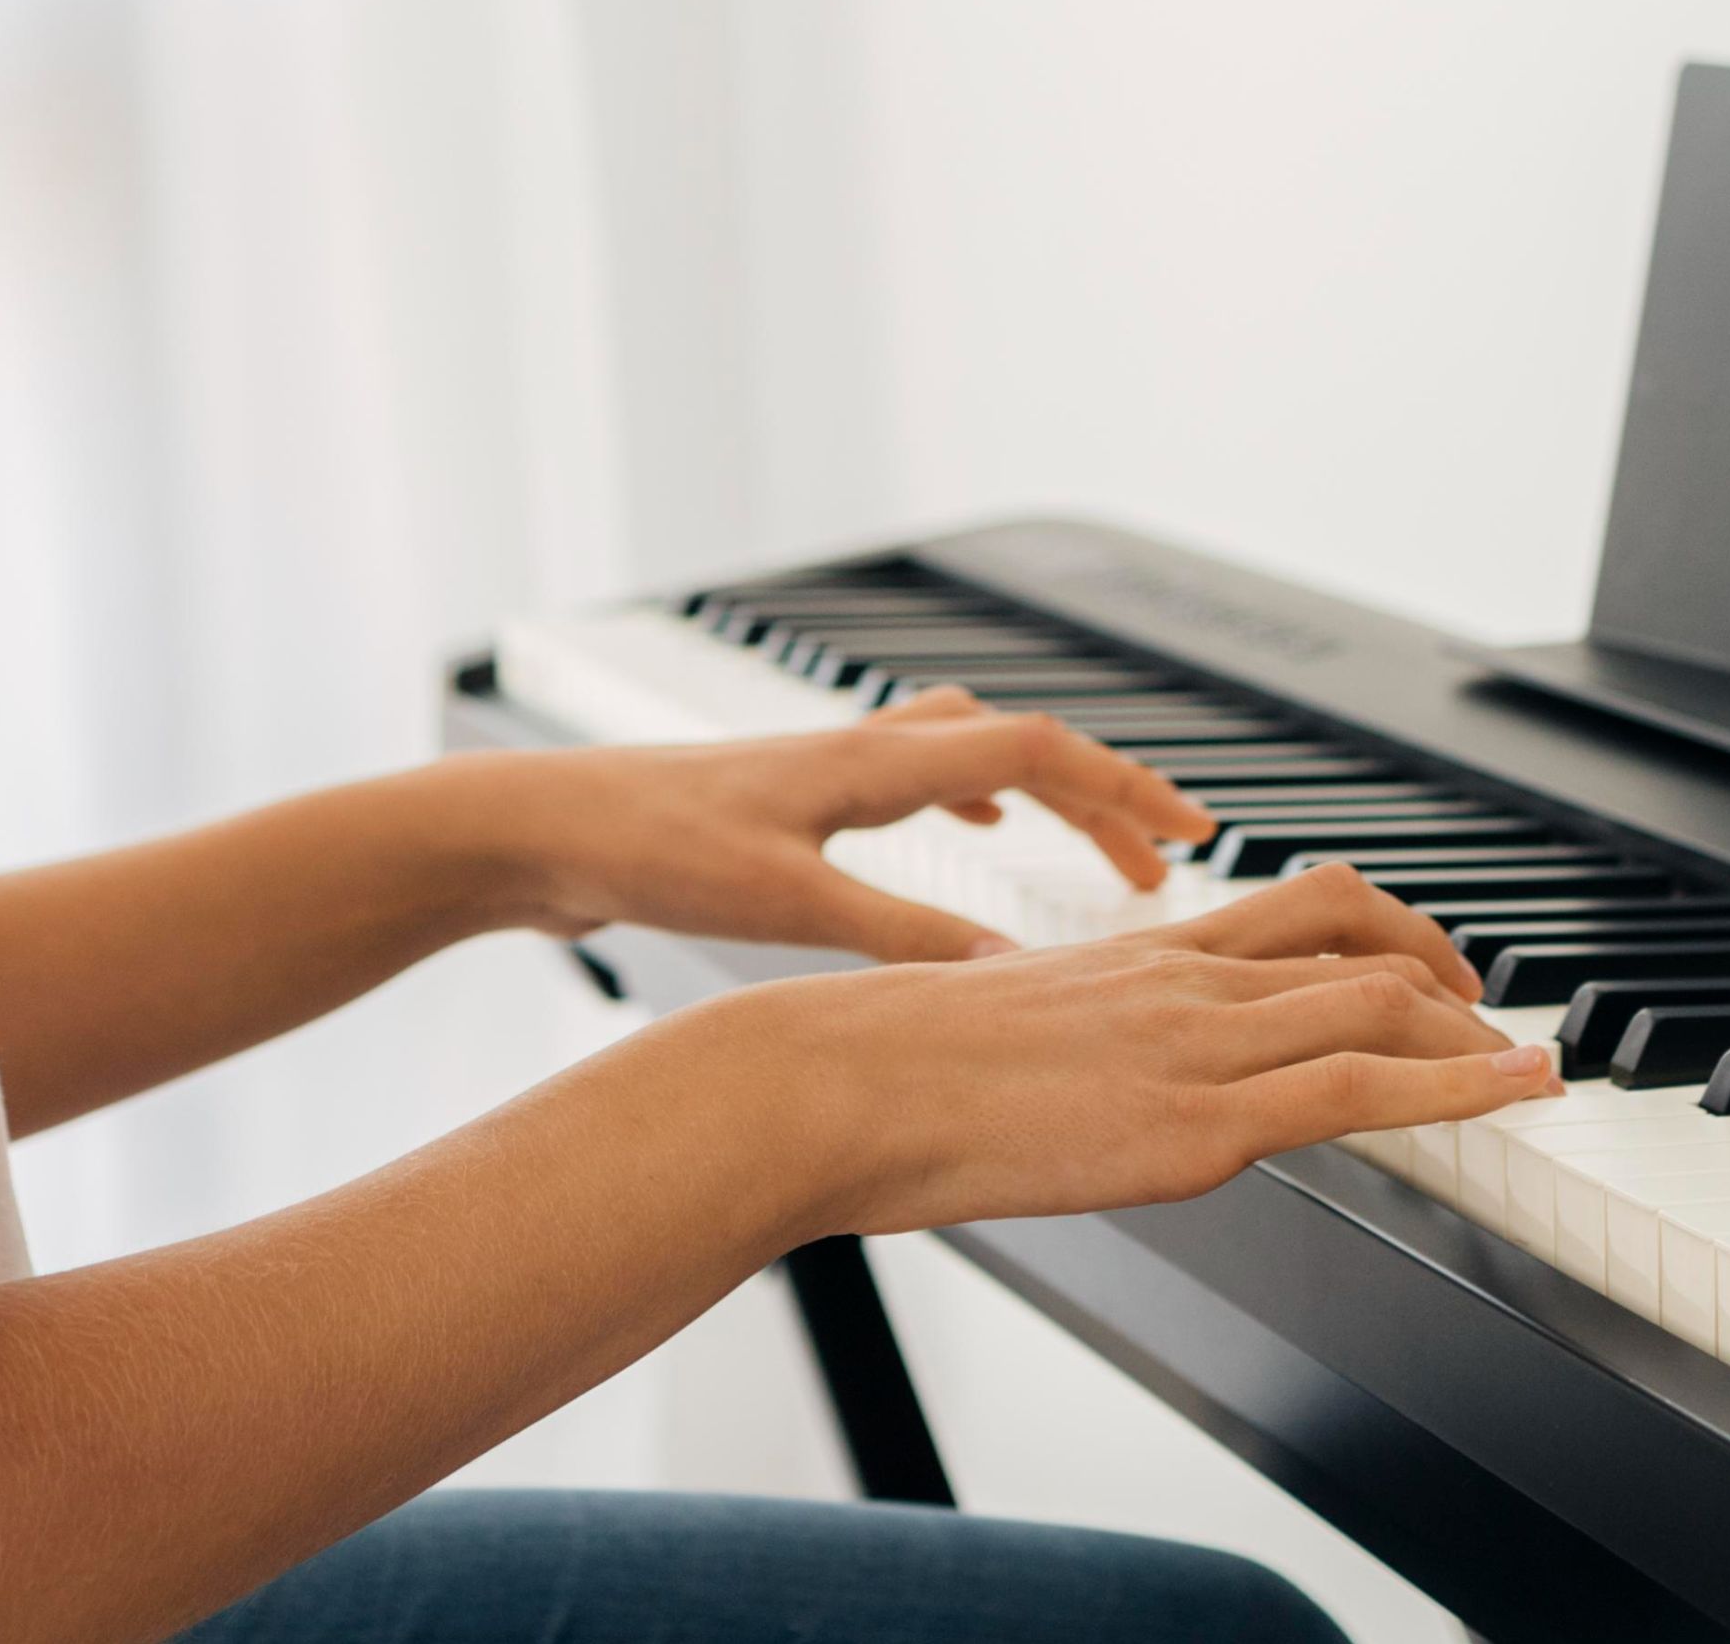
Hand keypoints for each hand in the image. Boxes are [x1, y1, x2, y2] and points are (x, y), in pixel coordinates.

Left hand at [458, 690, 1228, 963]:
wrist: (539, 825)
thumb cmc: (645, 851)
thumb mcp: (787, 907)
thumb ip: (902, 941)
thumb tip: (1013, 981)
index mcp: (871, 764)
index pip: (1035, 754)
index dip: (1122, 791)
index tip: (1191, 834)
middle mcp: (860, 749)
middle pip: (1020, 748)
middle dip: (1103, 799)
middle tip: (1168, 858)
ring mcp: (829, 766)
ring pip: (970, 753)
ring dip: (1042, 792)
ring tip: (1095, 848)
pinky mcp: (795, 794)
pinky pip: (916, 770)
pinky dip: (967, 794)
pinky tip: (968, 833)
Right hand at [663, 864, 1564, 1237]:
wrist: (828, 1082)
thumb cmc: (881, 1072)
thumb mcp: (1002, 1040)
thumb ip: (1068, 1050)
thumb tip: (1082, 1090)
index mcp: (1138, 959)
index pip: (1296, 914)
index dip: (1386, 932)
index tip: (1431, 967)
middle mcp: (1182, 981)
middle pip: (1359, 942)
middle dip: (1451, 979)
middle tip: (1501, 1023)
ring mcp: (1193, 1045)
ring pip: (1379, 1003)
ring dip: (1476, 1036)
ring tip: (1532, 1067)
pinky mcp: (1194, 1120)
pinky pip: (1358, 1088)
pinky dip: (1459, 1088)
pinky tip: (1512, 1095)